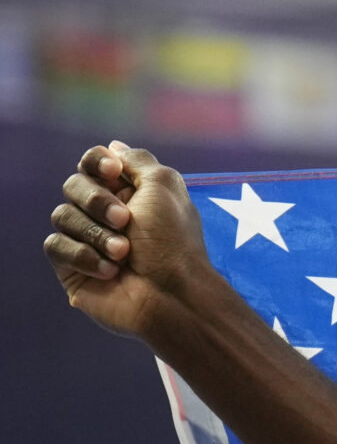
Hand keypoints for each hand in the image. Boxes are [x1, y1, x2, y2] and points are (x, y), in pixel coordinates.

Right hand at [45, 141, 213, 341]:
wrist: (170, 295)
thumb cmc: (173, 243)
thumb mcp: (165, 188)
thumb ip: (138, 162)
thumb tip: (113, 148)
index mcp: (130, 193)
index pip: (93, 163)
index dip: (96, 163)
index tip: (114, 172)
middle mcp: (106, 214)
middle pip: (74, 186)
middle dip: (97, 201)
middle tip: (125, 220)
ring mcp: (87, 239)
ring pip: (62, 215)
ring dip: (96, 233)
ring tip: (124, 252)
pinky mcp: (72, 266)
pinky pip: (55, 245)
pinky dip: (83, 255)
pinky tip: (110, 271)